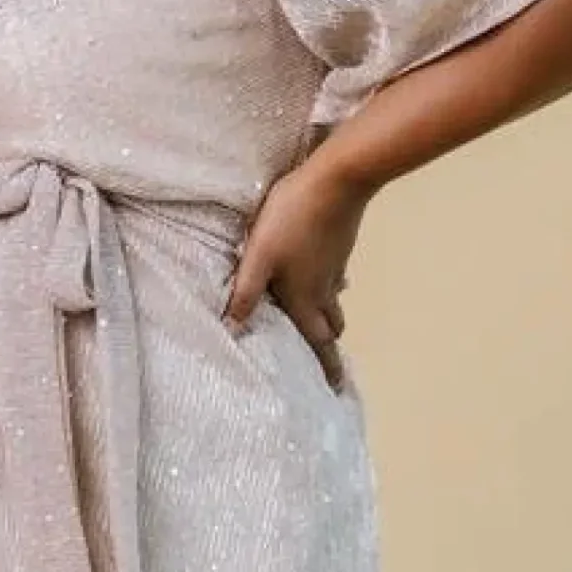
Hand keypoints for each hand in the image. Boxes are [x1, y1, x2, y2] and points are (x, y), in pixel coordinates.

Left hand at [221, 155, 371, 391]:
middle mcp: (325, 290)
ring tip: (319, 321)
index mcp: (305, 299)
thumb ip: (244, 293)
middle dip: (326, 345)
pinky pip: (335, 276)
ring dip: (328, 316)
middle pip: (329, 327)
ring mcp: (336, 267)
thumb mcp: (258, 257)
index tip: (335, 389)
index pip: (317, 344)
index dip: (327, 368)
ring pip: (334, 301)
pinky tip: (321, 274)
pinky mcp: (340, 246)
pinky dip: (329, 285)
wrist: (336, 181)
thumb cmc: (291, 221)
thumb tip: (232, 329)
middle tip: (322, 358)